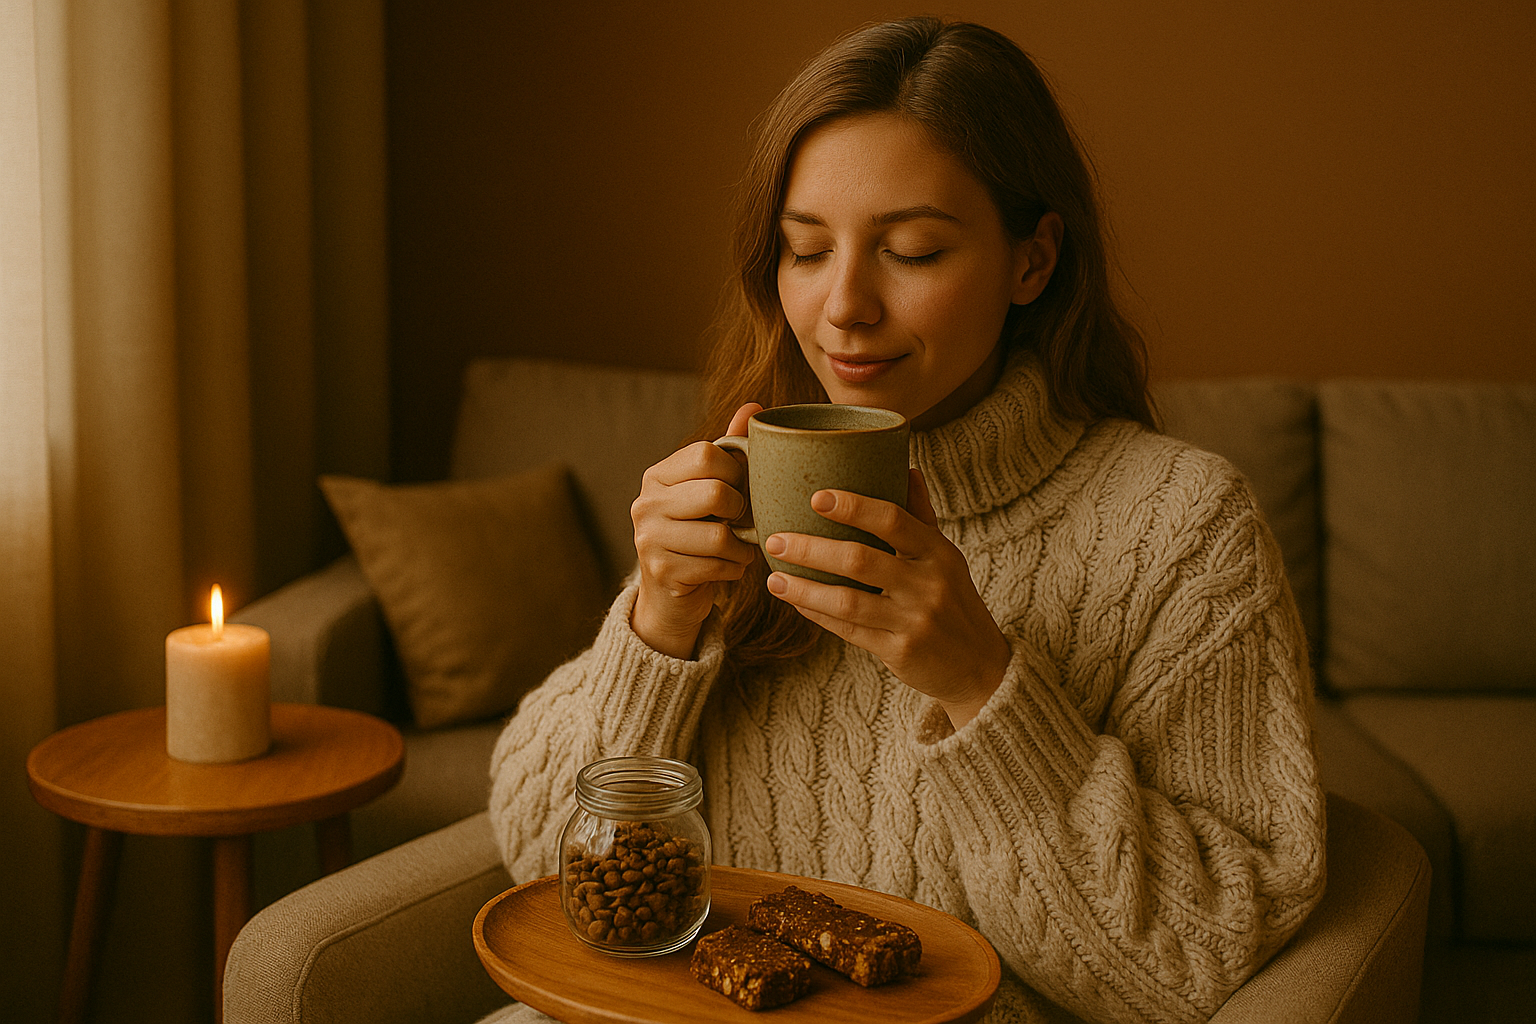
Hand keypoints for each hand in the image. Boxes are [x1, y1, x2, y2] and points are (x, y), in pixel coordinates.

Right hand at [630, 403, 761, 657]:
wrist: (671, 594)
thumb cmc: (699, 532)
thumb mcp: (710, 487)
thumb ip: (730, 449)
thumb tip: (754, 406)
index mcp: (657, 475)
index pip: (706, 454)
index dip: (736, 472)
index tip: (739, 488)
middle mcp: (646, 503)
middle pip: (714, 493)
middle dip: (740, 510)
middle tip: (741, 520)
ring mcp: (649, 539)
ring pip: (718, 536)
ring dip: (741, 546)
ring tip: (739, 547)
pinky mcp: (661, 572)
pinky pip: (716, 566)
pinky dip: (734, 568)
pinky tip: (729, 566)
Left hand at [763, 470, 1008, 727]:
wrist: (980, 666)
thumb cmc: (954, 602)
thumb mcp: (947, 557)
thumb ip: (922, 515)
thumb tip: (907, 467)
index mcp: (938, 552)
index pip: (893, 519)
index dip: (853, 506)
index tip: (815, 497)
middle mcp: (928, 584)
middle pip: (860, 559)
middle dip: (811, 549)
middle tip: (775, 540)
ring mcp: (914, 620)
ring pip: (848, 601)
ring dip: (805, 588)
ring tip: (774, 579)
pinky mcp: (899, 651)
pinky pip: (849, 630)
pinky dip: (819, 614)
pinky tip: (797, 602)